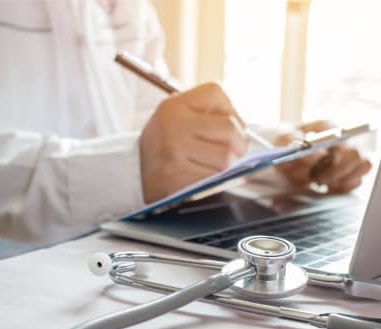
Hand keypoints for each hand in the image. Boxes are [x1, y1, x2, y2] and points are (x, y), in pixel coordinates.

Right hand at [140, 83, 247, 202]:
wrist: (135, 172)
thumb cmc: (167, 143)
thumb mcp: (180, 116)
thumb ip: (211, 115)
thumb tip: (246, 135)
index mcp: (174, 105)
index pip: (217, 95)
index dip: (230, 111)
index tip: (227, 125)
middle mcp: (173, 125)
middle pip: (230, 131)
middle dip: (239, 144)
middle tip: (233, 151)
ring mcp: (174, 151)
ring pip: (226, 159)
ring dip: (227, 166)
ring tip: (213, 164)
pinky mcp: (176, 177)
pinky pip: (213, 180)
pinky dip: (215, 181)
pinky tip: (203, 176)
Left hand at [276, 120, 370, 193]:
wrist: (277, 155)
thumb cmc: (280, 143)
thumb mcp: (281, 139)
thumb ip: (296, 142)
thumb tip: (318, 155)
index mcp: (326, 128)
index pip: (344, 134)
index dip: (340, 149)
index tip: (329, 161)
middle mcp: (340, 140)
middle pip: (355, 154)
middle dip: (338, 171)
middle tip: (317, 179)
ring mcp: (345, 156)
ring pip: (363, 166)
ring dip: (343, 179)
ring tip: (321, 183)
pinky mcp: (345, 172)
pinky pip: (357, 181)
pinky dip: (344, 187)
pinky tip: (327, 188)